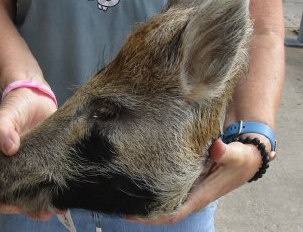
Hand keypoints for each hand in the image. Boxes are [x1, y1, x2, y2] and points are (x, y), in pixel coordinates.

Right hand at [0, 86, 57, 218]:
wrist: (36, 94)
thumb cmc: (16, 105)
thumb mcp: (7, 115)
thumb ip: (3, 128)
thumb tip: (8, 147)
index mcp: (5, 161)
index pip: (0, 188)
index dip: (5, 200)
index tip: (17, 205)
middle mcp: (23, 165)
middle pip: (23, 193)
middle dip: (32, 206)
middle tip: (45, 212)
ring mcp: (40, 161)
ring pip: (42, 187)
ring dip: (49, 199)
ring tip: (61, 207)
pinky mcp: (56, 155)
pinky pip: (57, 173)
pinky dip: (62, 184)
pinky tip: (72, 190)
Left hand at [128, 138, 262, 224]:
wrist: (248, 153)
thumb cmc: (243, 158)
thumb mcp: (238, 155)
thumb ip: (227, 153)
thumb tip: (216, 148)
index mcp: (201, 195)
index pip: (173, 213)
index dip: (152, 217)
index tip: (131, 213)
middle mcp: (192, 192)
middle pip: (163, 207)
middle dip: (143, 207)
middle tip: (118, 199)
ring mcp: (190, 184)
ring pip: (164, 195)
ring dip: (146, 195)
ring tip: (123, 187)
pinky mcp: (189, 174)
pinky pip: (168, 182)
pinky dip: (154, 182)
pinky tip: (140, 173)